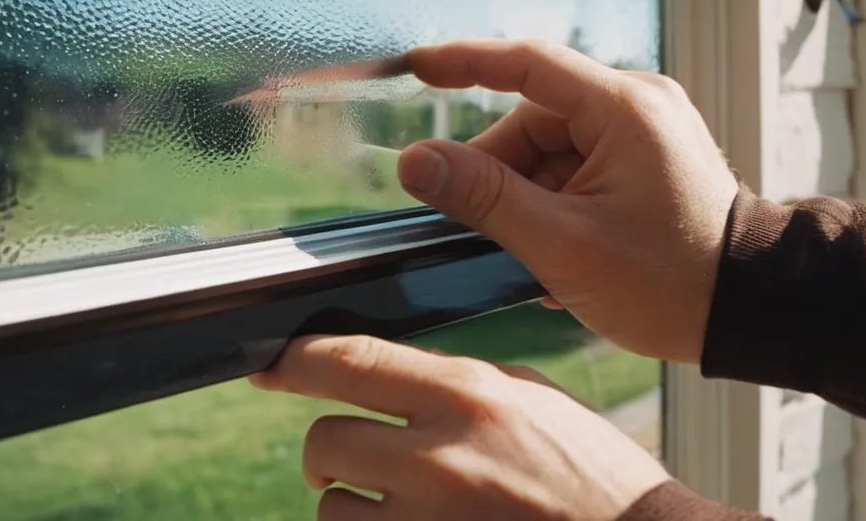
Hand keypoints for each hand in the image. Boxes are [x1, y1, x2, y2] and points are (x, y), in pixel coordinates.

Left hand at [251, 334, 669, 519]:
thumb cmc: (595, 479)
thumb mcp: (535, 402)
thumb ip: (458, 385)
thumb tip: (384, 373)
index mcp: (468, 396)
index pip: (349, 361)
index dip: (295, 361)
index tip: (271, 365)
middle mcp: (439, 458)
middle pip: (323, 441)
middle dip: (330, 449)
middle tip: (351, 457)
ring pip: (333, 508)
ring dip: (351, 504)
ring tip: (399, 506)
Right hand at [397, 40, 738, 363]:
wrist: (753, 313)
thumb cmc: (670, 282)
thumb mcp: (561, 243)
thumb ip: (482, 197)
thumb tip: (415, 162)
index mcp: (625, 109)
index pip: (526, 63)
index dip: (464, 62)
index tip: (415, 67)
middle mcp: (639, 105)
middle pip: (533, 120)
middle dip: (500, 174)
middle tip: (487, 231)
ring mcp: (647, 132)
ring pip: (550, 149)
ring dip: (528, 197)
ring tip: (539, 254)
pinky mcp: (648, 159)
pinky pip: (577, 166)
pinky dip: (555, 203)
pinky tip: (557, 249)